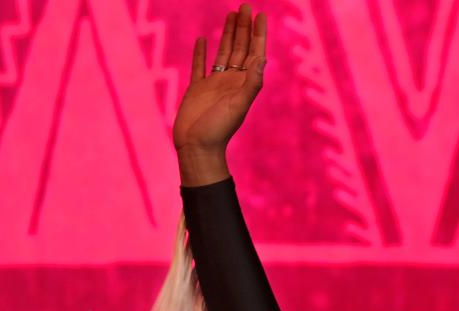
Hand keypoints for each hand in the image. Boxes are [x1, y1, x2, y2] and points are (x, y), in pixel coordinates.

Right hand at [173, 4, 267, 154]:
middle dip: (244, 27)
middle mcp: (230, 82)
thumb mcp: (238, 105)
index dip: (258, 34)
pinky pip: (199, 66)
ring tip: (231, 15)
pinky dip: (201, 53)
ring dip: (228, 34)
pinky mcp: (196, 90)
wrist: (196, 149)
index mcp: (243, 84)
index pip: (253, 53)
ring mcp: (213, 85)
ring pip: (223, 53)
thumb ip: (251, 83)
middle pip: (239, 48)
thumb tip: (262, 58)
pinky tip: (201, 40)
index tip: (260, 14)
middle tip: (245, 6)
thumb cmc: (218, 131)